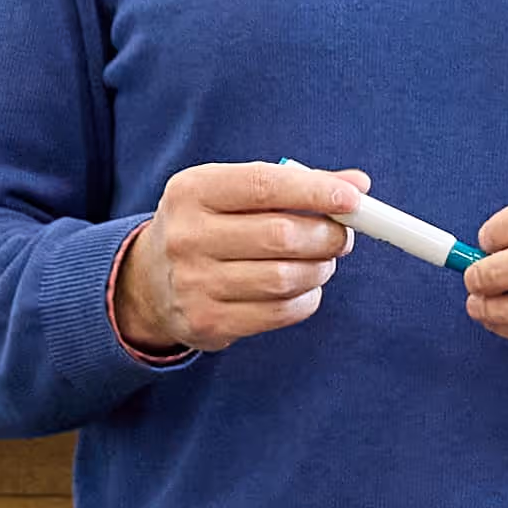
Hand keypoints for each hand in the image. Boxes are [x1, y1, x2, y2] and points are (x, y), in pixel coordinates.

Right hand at [118, 159, 370, 356]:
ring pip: (285, 278)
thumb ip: (293, 184)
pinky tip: (301, 288)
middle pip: (280, 236)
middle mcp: (186, 236)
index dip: (315, 191)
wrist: (150, 282)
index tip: (353, 198)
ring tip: (320, 262)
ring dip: (319, 269)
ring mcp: (193, 283)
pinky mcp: (207, 323)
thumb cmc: (209, 226)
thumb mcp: (234, 193)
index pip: (264, 185)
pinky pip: (280, 312)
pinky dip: (306, 299)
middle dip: (326, 236)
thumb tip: (357, 184)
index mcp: (192, 190)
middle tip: (342, 236)